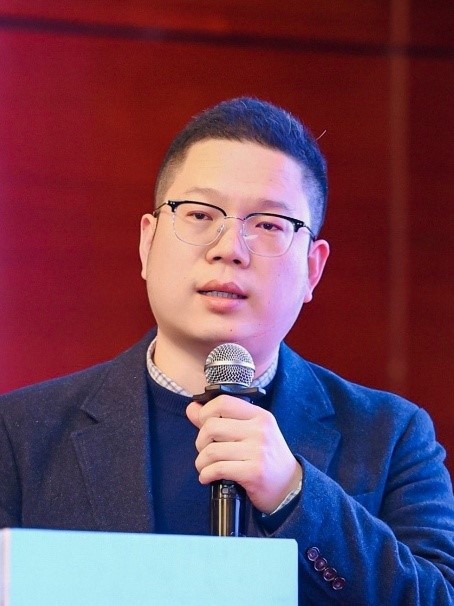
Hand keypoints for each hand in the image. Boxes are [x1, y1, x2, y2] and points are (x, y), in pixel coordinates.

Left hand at [186, 395, 301, 513]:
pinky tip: (207, 477)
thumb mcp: (250, 432)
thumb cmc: (266, 457)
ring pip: (212, 450)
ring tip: (205, 467)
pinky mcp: (254, 472)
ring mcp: (258, 451)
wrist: (290, 487)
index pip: (223, 402)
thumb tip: (192, 408)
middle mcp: (260, 430)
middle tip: (204, 451)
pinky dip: (206, 474)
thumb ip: (220, 420)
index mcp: (259, 416)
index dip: (205, 412)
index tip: (202, 425)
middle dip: (200, 441)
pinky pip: (218, 469)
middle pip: (212, 426)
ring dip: (201, 461)